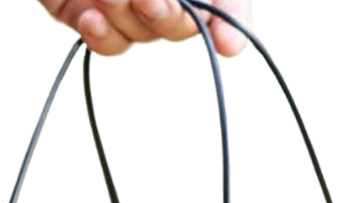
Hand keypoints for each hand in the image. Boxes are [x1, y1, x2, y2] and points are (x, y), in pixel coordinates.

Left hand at [38, 0, 250, 56]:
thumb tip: (169, 5)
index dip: (234, 18)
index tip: (228, 42)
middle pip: (187, 20)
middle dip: (171, 17)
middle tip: (149, 2)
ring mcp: (125, 0)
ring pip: (145, 30)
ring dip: (127, 13)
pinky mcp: (87, 13)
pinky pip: (109, 40)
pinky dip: (103, 34)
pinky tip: (93, 17)